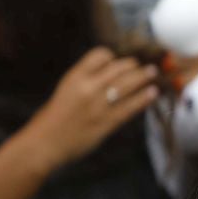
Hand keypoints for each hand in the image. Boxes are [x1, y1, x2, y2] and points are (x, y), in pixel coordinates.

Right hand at [19, 47, 158, 172]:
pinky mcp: (107, 122)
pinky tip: (153, 93)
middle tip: (143, 67)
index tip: (118, 61)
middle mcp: (88, 87)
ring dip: (144, 77)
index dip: (112, 57)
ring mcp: (99, 105)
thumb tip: (110, 75)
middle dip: (133, 66)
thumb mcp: (66, 91)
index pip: (100, 55)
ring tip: (153, 73)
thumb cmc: (53, 118)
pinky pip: (131, 107)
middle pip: (119, 68)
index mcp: (75, 77)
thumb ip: (86, 81)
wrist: (44, 143)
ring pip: (128, 84)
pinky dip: (144, 98)